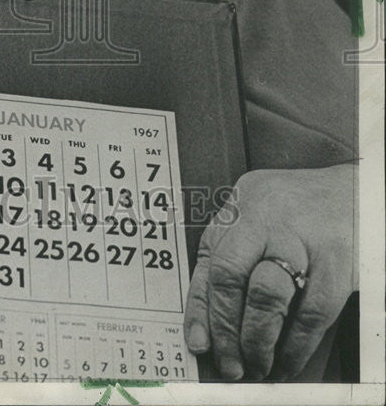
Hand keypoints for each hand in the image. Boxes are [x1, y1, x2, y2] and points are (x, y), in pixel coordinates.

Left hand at [183, 164, 356, 381]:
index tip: (199, 343)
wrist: (360, 195)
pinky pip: (309, 315)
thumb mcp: (259, 216)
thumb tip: (209, 321)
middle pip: (229, 274)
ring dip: (257, 341)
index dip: (200, 308)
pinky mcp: (335, 262)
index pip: (209, 259)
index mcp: (242, 205)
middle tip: (230, 363)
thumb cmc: (302, 212)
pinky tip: (287, 361)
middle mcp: (265, 216)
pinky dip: (295, 347)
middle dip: (225, 328)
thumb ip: (233, 256)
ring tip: (257, 365)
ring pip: (265, 296)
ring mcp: (301, 238)